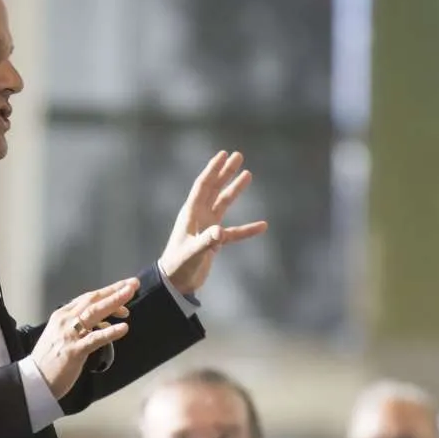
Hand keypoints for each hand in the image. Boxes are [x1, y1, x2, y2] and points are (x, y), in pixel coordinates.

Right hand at [30, 278, 137, 398]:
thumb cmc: (50, 360)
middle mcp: (65, 320)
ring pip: (94, 313)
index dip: (108, 291)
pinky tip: (124, 327)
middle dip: (114, 290)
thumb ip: (83, 326)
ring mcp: (69, 335)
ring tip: (129, 294)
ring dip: (114, 302)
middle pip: (93, 300)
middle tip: (133, 284)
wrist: (34, 380)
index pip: (88, 298)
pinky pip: (95, 339)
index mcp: (62, 315)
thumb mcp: (63, 335)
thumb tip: (105, 322)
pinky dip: (110, 332)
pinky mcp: (74, 351)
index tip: (125, 286)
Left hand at [158, 151, 267, 295]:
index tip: (223, 154)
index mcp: (191, 213)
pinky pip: (234, 232)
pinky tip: (262, 226)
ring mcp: (207, 227)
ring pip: (223, 203)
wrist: (176, 283)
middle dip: (225, 172)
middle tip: (238, 155)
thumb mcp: (192, 253)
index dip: (213, 169)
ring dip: (234, 189)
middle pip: (214, 188)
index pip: (203, 186)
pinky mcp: (214, 241)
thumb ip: (206, 242)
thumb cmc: (179, 266)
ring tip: (248, 174)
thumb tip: (220, 232)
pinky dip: (247, 229)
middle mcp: (199, 216)